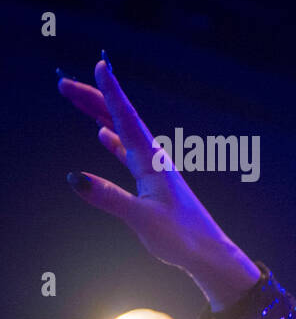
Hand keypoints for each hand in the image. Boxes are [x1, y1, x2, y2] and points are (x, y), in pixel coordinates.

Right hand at [58, 57, 260, 310]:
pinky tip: (102, 134)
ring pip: (121, 133)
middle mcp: (154, 160)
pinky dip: (113, 140)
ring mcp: (154, 170)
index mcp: (152, 162)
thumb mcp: (142, 219)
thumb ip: (109, 197)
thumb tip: (75, 177)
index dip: (112, 92)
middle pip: (120, 120)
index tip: (100, 65)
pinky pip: (127, 153)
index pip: (127, 119)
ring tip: (76, 98)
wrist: (209, 253)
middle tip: (63, 83)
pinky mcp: (153, 183)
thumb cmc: (182, 238)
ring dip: (99, 114)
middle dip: (93, 98)